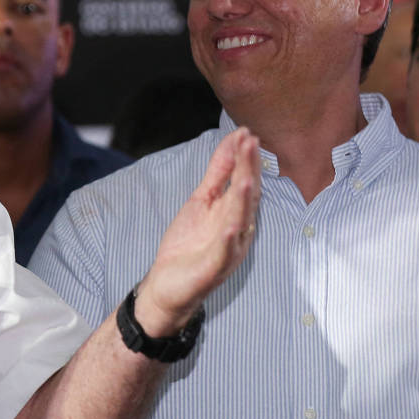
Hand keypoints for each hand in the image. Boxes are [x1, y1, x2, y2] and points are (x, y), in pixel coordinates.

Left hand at [138, 127, 260, 333]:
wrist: (168, 284)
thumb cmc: (188, 243)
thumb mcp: (201, 200)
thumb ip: (217, 173)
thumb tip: (233, 142)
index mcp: (235, 212)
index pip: (244, 180)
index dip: (246, 159)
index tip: (247, 134)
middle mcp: (238, 229)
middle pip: (246, 197)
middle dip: (249, 171)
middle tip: (251, 144)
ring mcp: (229, 250)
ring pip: (240, 222)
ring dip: (243, 200)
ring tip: (246, 178)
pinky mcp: (215, 269)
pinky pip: (224, 254)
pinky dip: (229, 241)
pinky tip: (232, 227)